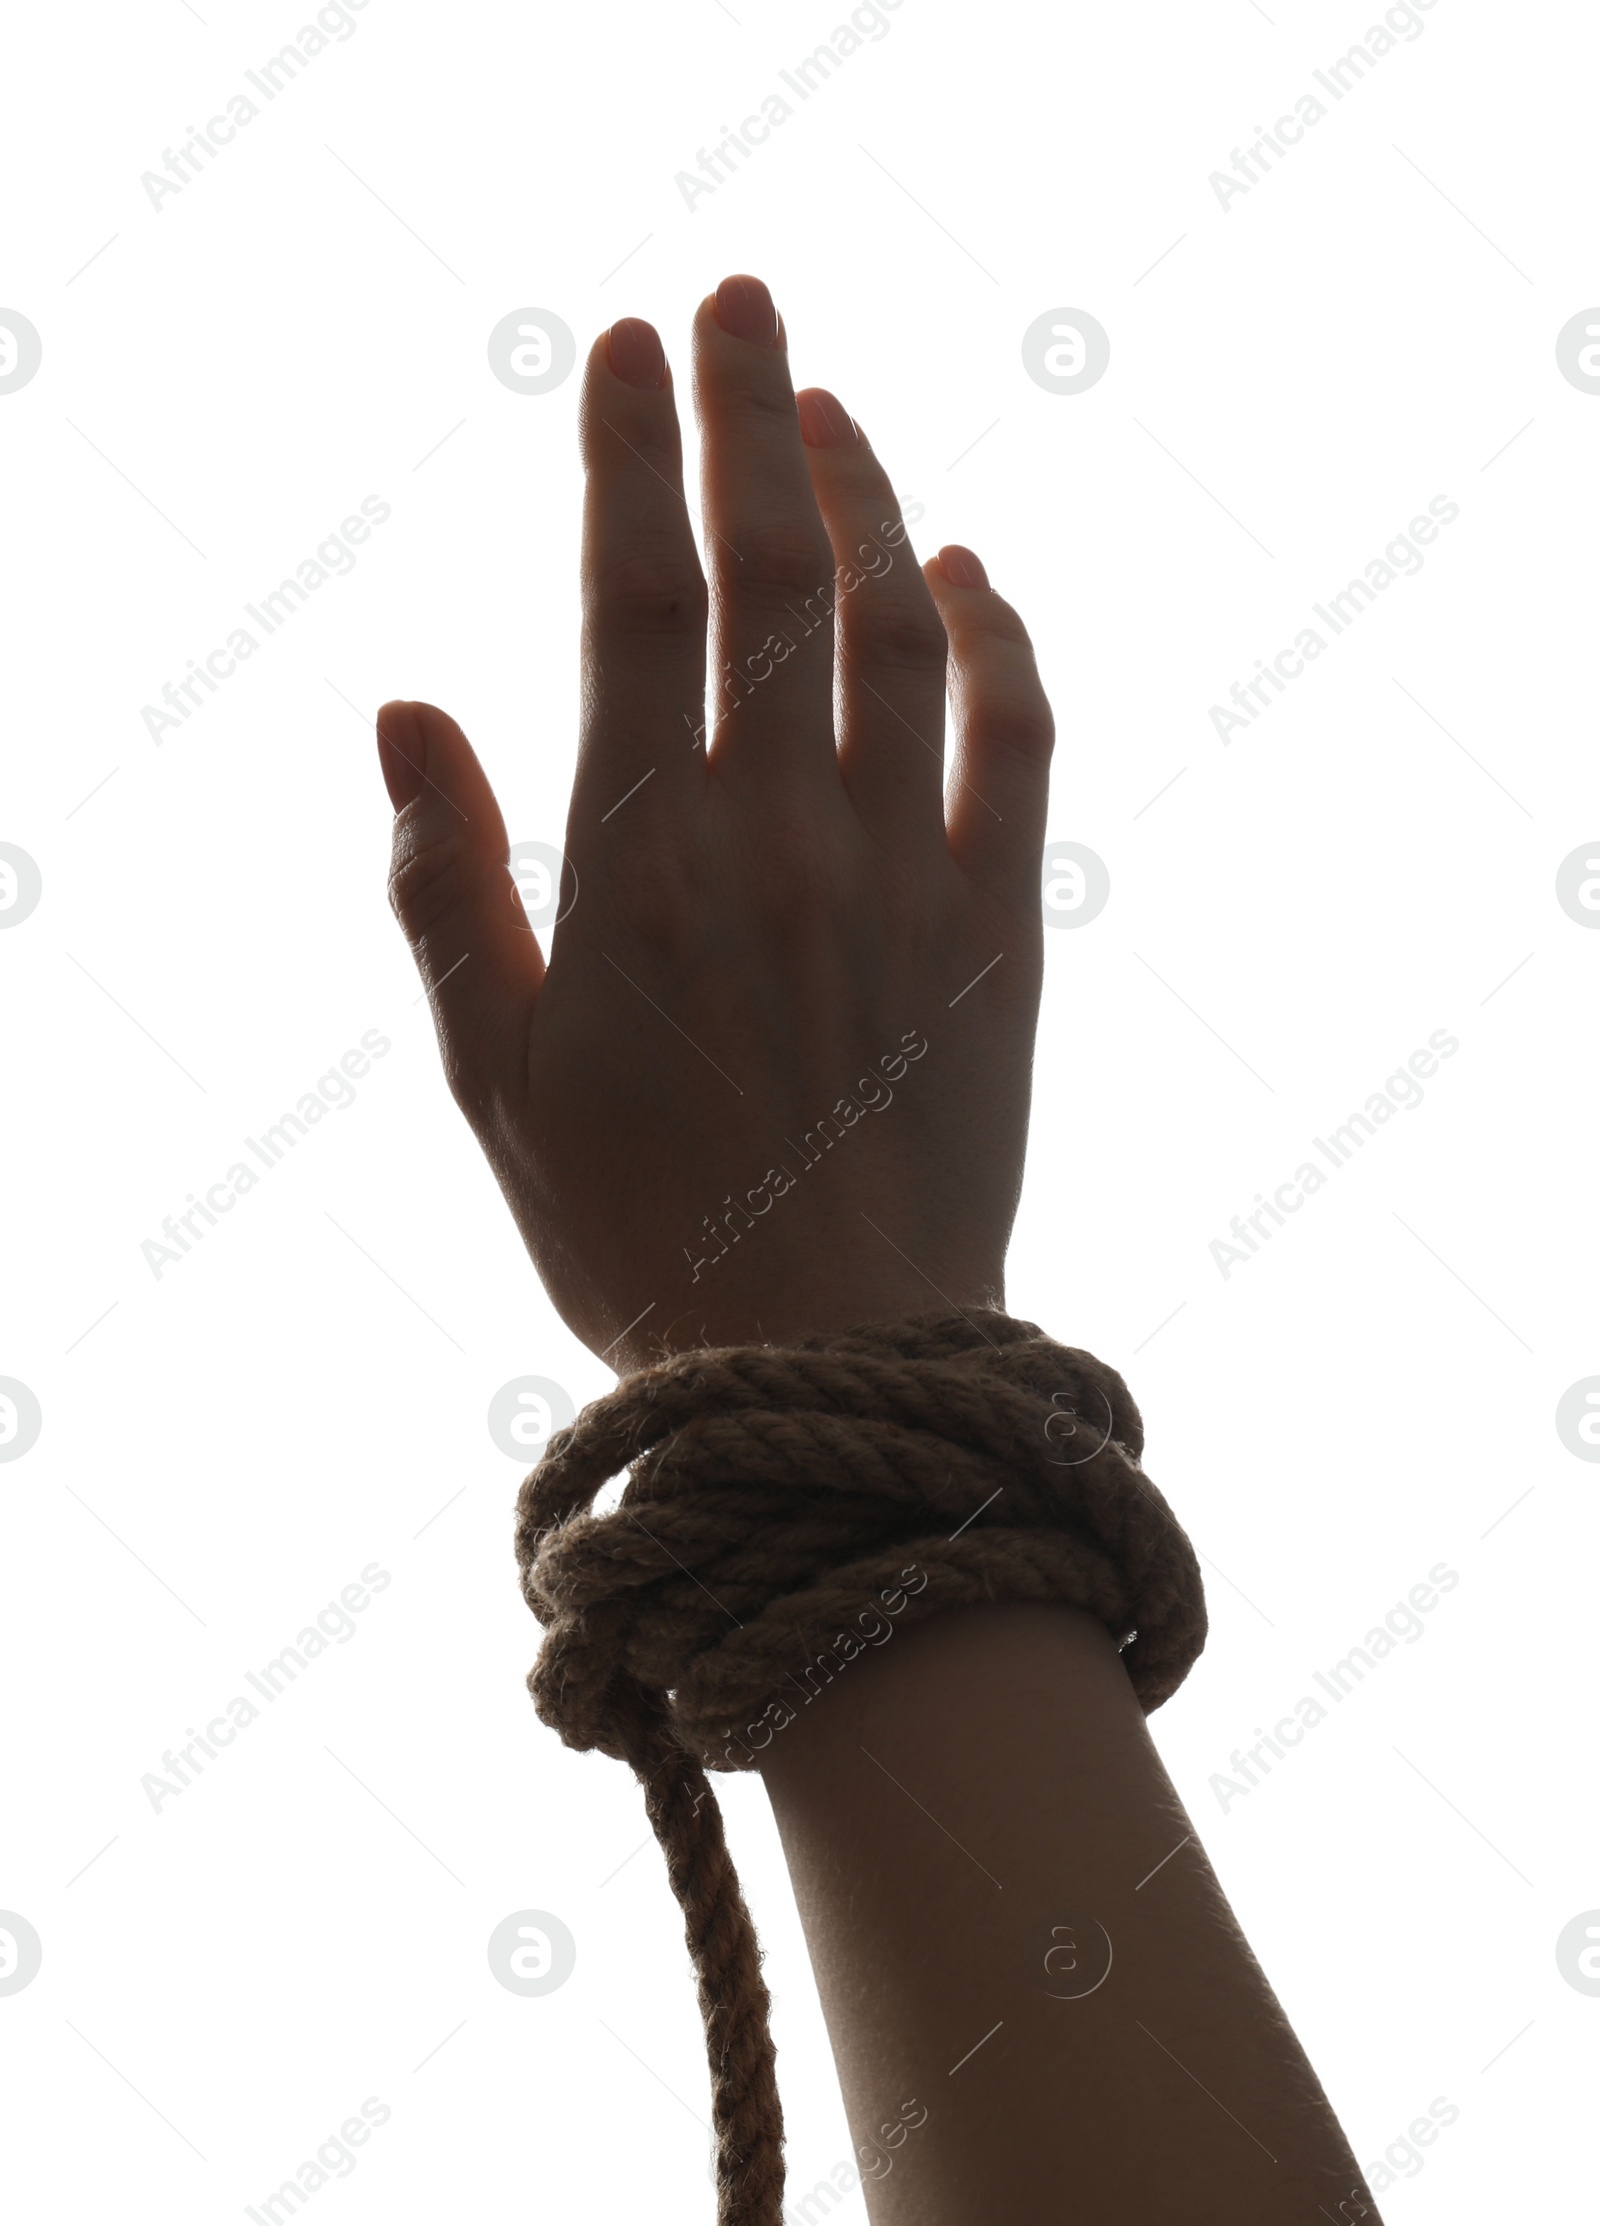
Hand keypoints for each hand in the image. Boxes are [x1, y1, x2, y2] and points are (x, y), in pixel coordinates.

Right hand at [376, 274, 1055, 1374]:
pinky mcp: (1003, 930)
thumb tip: (403, 708)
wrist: (838, 1369)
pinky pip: (1020, 740)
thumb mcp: (497, 1080)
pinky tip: (972, 571)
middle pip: (773, 572)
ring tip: (831, 407)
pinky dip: (1003, 639)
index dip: (629, 453)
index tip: (621, 345)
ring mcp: (910, 876)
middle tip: (736, 299)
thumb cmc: (641, 1235)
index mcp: (643, 869)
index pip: (637, 599)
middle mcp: (786, 841)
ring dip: (869, 498)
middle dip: (750, 412)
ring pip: (901, 628)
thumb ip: (445, 888)